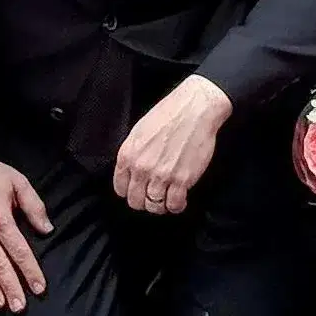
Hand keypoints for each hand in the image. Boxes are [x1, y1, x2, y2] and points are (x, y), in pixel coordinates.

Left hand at [114, 74, 231, 213]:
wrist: (194, 109)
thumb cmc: (168, 114)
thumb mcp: (139, 131)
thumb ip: (133, 154)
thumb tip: (132, 171)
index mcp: (128, 155)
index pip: (120, 188)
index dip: (129, 192)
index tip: (138, 192)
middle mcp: (141, 168)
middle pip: (136, 201)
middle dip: (144, 202)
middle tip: (153, 198)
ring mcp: (161, 175)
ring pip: (154, 206)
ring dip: (160, 206)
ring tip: (166, 200)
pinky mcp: (182, 179)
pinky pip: (174, 204)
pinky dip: (176, 206)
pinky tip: (179, 200)